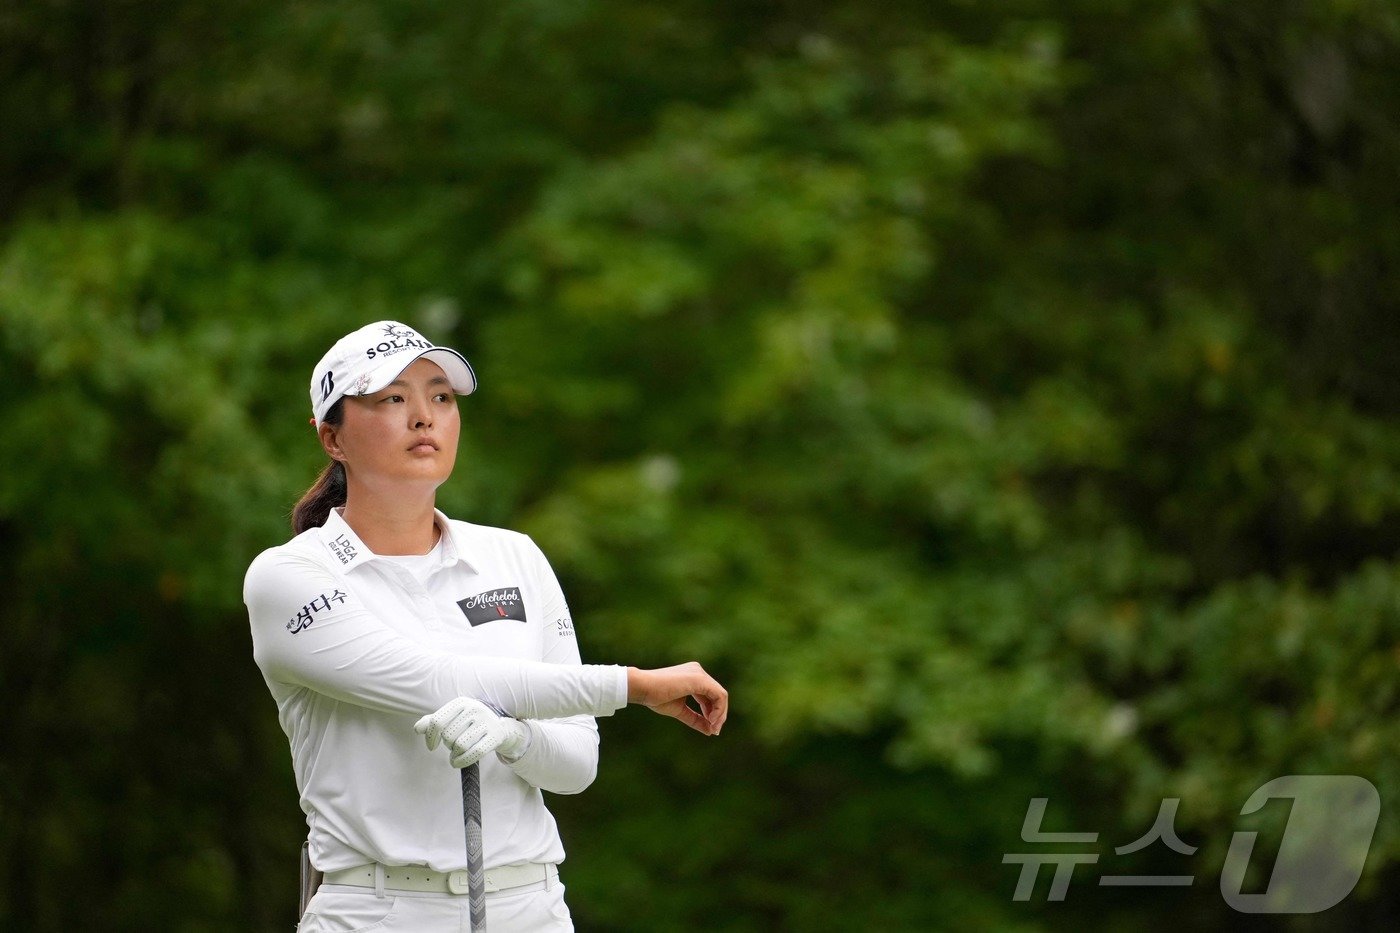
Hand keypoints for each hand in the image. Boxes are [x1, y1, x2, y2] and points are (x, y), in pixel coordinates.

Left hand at [414, 697, 529, 767]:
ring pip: (460, 745)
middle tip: (453, 747)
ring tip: (456, 755)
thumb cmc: (470, 724)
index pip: (437, 721)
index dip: (430, 737)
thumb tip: (418, 729)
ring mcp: (486, 721)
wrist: (499, 726)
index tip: (431, 747)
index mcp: (461, 702)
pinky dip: (462, 761)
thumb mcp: (452, 719)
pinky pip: (474, 753)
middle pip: (448, 735)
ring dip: (454, 755)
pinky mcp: (495, 735)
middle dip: (447, 746)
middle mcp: (474, 708)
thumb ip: (433, 722)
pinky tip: (458, 763)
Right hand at [627, 662, 727, 735]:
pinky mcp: (700, 679)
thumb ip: (695, 719)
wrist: (643, 688)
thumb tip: (710, 731)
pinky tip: (711, 720)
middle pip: (718, 695)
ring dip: (720, 714)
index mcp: (693, 676)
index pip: (711, 695)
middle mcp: (698, 671)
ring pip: (721, 695)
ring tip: (713, 728)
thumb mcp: (680, 710)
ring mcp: (700, 674)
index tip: (710, 728)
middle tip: (714, 731)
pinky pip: (719, 695)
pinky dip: (718, 709)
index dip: (713, 713)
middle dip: (719, 715)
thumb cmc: (656, 697)